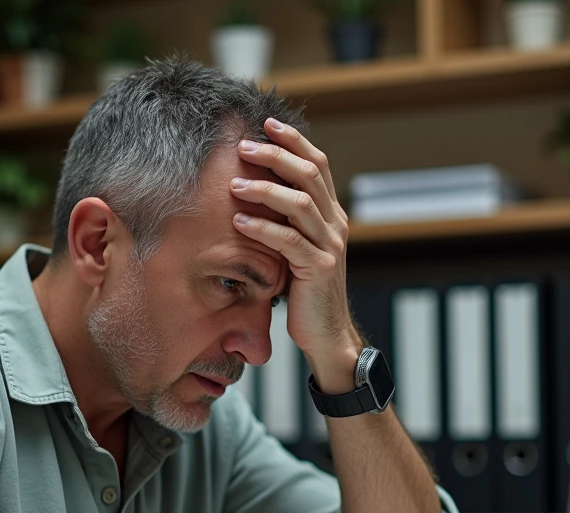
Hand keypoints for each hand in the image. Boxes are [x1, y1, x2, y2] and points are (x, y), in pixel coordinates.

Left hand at [231, 119, 360, 392]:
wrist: (327, 333)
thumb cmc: (304, 291)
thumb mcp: (297, 248)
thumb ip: (287, 221)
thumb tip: (255, 189)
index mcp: (332, 214)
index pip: (318, 165)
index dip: (295, 141)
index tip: (267, 123)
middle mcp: (335, 224)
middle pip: (309, 175)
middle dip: (276, 156)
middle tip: (244, 146)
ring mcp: (329, 245)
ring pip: (299, 203)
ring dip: (264, 189)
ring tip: (235, 184)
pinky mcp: (318, 268)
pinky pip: (288, 240)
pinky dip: (262, 228)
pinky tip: (239, 222)